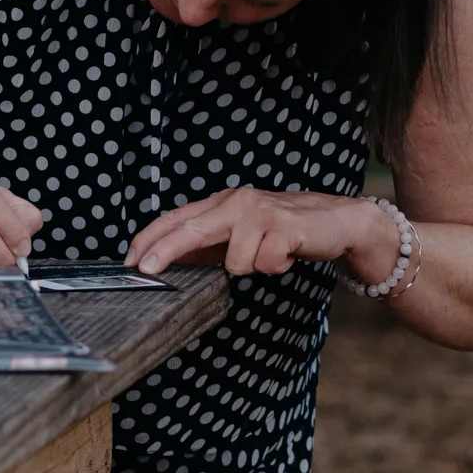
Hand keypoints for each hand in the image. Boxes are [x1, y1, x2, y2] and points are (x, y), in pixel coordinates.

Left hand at [127, 188, 397, 281]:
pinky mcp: (283, 226)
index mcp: (224, 203)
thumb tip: (171, 261)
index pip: (178, 218)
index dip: (151, 238)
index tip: (131, 260)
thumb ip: (212, 243)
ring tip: (271, 256)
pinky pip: (264, 264)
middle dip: (164, 251)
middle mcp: (238, 201)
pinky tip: (287, 255)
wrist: (340, 222)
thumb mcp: (243, 233)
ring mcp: (260, 212)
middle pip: (191, 229)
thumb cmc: (286, 229)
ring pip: (235, 260)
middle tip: (143, 270)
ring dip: (253, 267)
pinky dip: (276, 267)